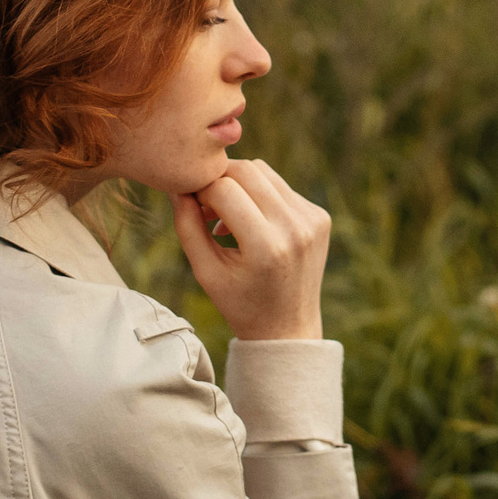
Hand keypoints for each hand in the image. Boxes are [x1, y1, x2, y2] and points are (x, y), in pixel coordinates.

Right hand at [171, 159, 330, 339]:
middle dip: (219, 180)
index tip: (191, 206)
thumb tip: (177, 187)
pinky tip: (252, 224)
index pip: (224, 190)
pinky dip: (261, 196)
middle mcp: (295, 228)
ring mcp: (312, 220)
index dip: (200, 192)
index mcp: (266, 246)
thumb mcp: (205, 271)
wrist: (288, 328)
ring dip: (240, 184)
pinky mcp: (321, 216)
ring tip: (226, 216)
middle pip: (247, 170)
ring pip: (265, 171)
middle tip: (205, 206)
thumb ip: (187, 226)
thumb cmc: (240, 304)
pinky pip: (282, 187)